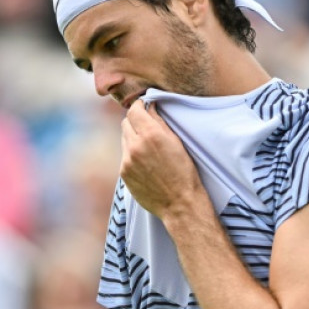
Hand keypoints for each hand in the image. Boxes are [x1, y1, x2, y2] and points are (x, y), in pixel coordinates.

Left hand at [120, 100, 206, 218]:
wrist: (180, 202)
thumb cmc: (184, 172)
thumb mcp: (177, 142)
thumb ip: (160, 122)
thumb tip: (150, 107)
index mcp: (151, 135)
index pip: (134, 110)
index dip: (138, 105)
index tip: (143, 106)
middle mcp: (135, 145)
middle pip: (126, 123)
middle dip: (135, 120)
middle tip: (145, 124)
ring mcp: (127, 160)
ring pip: (124, 139)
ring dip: (133, 137)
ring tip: (148, 146)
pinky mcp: (123, 173)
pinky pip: (125, 156)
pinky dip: (132, 153)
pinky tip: (145, 161)